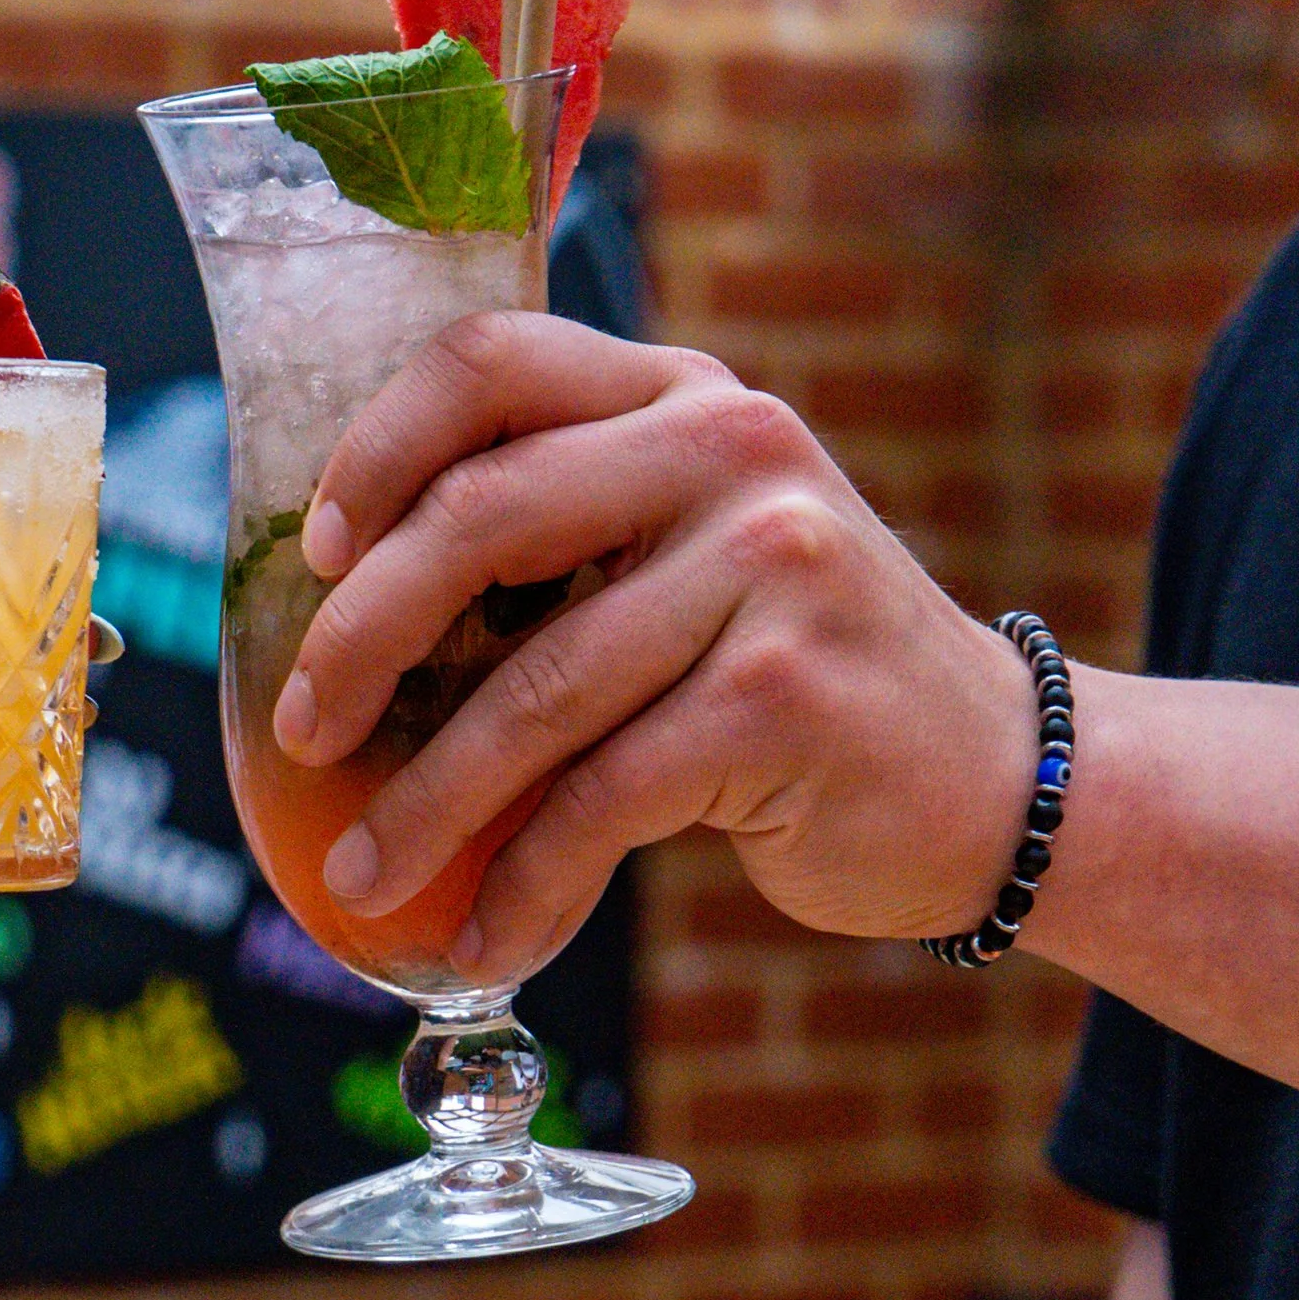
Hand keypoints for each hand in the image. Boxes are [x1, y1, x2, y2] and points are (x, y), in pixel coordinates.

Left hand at [271, 315, 1036, 980]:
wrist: (995, 775)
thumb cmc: (792, 678)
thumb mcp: (690, 559)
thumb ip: (561, 545)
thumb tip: (342, 637)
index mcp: (682, 395)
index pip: (490, 362)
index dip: (376, 451)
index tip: (316, 554)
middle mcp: (730, 452)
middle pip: (482, 519)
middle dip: (361, 641)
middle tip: (303, 734)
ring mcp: (770, 568)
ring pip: (534, 688)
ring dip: (428, 802)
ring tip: (364, 877)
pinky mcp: (785, 698)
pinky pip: (603, 798)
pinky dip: (525, 882)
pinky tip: (484, 937)